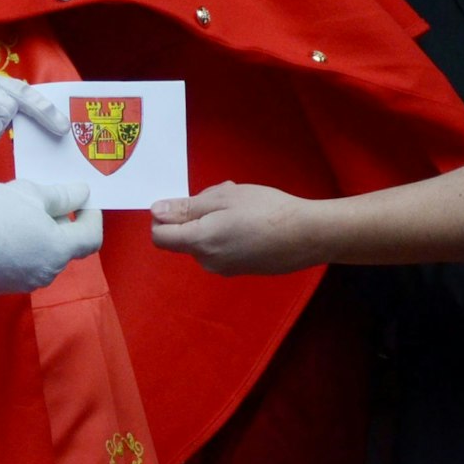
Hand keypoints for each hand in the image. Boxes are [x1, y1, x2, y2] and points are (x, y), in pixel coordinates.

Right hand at [0, 179, 101, 294]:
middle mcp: (50, 270)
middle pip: (67, 244)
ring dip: (41, 235)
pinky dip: (25, 247)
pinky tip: (6, 232)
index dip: (92, 215)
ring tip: (19, 214)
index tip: (81, 200)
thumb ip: (63, 196)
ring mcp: (29, 281)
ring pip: (45, 253)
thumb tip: (83, 194)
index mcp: (61, 249)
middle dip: (61, 222)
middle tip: (43, 201)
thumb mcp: (32, 194)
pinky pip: (27, 263)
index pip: (92, 236)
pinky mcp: (9, 285)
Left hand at [150, 181, 322, 275]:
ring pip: (203, 240)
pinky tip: (250, 219)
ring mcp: (225, 269)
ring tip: (240, 203)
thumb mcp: (224, 198)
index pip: (160, 237)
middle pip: (183, 237)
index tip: (184, 201)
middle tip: (222, 194)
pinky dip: (226, 232)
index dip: (163, 217)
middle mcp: (207, 262)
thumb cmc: (265, 210)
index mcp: (200, 242)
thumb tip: (155, 212)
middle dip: (195, 214)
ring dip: (212, 220)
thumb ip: (187, 207)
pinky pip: (220, 248)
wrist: (307, 235)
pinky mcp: (240, 269)